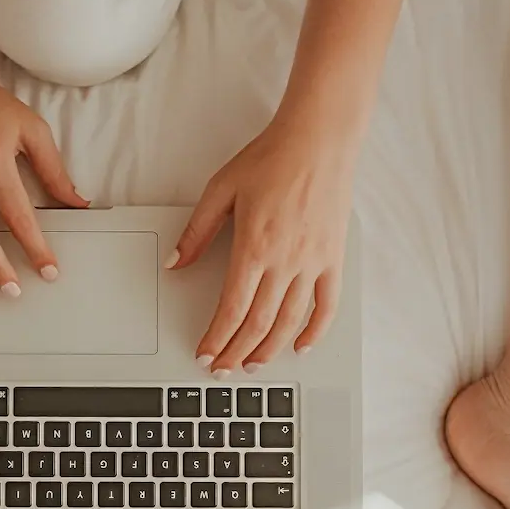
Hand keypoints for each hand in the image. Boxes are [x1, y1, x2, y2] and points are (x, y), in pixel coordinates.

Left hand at [168, 108, 356, 371]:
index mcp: (253, 247)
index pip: (232, 308)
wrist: (318, 139)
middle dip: (237, 352)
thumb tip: (176, 263)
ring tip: (253, 366)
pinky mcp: (333, 258)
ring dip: (269, 349)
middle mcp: (284, 261)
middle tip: (223, 369)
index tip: (206, 354)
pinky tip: (301, 347)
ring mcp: (312, 262)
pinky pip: (327, 304)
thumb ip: (197, 232)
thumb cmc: (271, 158)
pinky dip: (315, 330)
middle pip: (258, 323)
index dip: (217, 337)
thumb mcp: (221, 190)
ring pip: (290, 321)